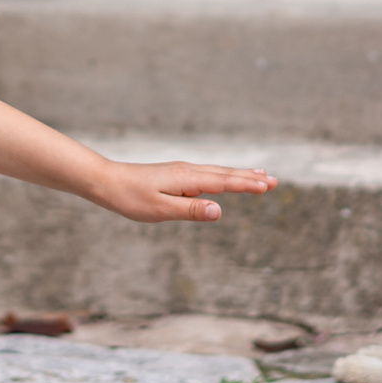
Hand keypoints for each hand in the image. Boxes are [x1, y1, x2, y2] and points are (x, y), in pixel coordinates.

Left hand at [87, 160, 275, 223]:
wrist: (107, 181)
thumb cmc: (131, 198)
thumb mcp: (160, 210)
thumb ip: (190, 210)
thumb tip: (219, 211)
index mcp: (187, 179)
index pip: (224, 182)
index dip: (247, 185)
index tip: (268, 185)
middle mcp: (188, 171)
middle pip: (225, 174)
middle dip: (250, 178)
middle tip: (274, 180)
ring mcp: (182, 172)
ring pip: (217, 172)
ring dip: (239, 175)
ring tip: (259, 175)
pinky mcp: (176, 175)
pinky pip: (207, 174)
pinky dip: (223, 175)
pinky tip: (224, 177)